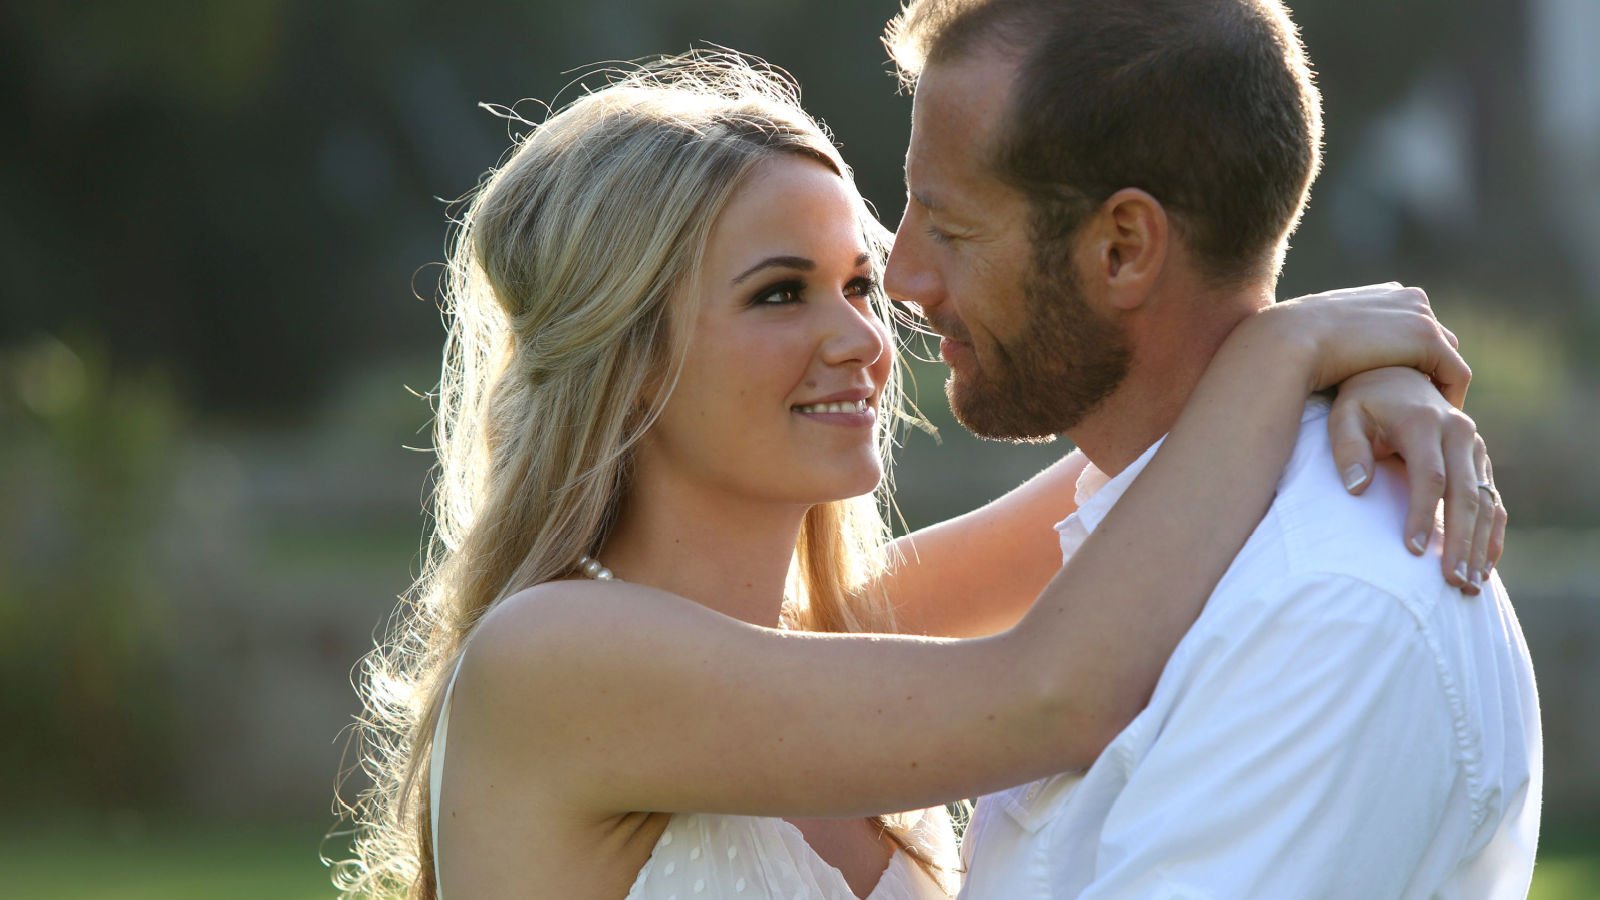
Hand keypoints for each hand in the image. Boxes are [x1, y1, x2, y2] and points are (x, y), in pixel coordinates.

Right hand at [1253, 283, 1470, 404]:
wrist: (1292, 340)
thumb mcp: (1326, 331)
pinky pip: (1455, 375)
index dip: (1410, 360)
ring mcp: (1422, 317)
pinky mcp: (1428, 340)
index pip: (1415, 327)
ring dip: (1438, 385)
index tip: (1401, 390)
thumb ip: (1345, 335)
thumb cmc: (1296, 342)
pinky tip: (1432, 420)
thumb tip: (1344, 353)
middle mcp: (1410, 298)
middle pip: (1438, 341)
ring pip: (1448, 359)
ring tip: (1425, 415)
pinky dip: (1449, 397)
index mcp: (1387, 293)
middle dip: (1430, 371)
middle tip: (1417, 406)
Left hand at [1328, 367, 1504, 594]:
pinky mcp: (1480, 460)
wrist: (1395, 374)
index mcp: (1425, 422)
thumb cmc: (1362, 401)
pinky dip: (1491, 533)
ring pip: (1486, 502)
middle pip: (1466, 495)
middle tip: (1454, 581)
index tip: (1411, 551)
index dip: (1421, 514)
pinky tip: (1485, 565)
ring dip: (1480, 545)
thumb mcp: (1345, 416)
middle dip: (1460, 541)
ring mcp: (1474, 446)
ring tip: (1469, 584)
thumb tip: (1356, 489)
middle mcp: (1459, 433)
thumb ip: (1348, 449)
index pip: (1429, 476)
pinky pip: (1493, 501)